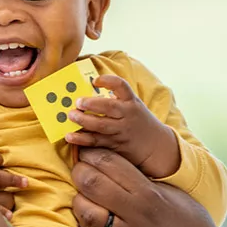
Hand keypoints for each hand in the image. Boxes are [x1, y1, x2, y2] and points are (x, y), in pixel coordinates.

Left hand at [64, 75, 179, 178]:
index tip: (95, 81)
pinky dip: (82, 139)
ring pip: (101, 126)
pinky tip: (70, 136)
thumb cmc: (138, 122)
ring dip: (83, 121)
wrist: (157, 146)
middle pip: (109, 107)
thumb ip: (116, 100)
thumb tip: (87, 94)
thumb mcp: (133, 107)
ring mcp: (121, 131)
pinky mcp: (115, 145)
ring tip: (70, 116)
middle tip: (77, 102)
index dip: (108, 81)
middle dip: (91, 104)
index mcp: (131, 102)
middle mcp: (127, 115)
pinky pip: (96, 141)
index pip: (122, 86)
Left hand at [70, 148, 223, 226]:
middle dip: (80, 170)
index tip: (87, 151)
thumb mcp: (174, 195)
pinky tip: (86, 214)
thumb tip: (115, 164)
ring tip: (82, 193)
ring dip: (79, 198)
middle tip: (79, 168)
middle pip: (92, 183)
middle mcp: (136, 213)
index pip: (110, 163)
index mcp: (150, 193)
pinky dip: (83, 222)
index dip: (93, 153)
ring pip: (86, 211)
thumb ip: (145, 181)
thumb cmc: (190, 225)